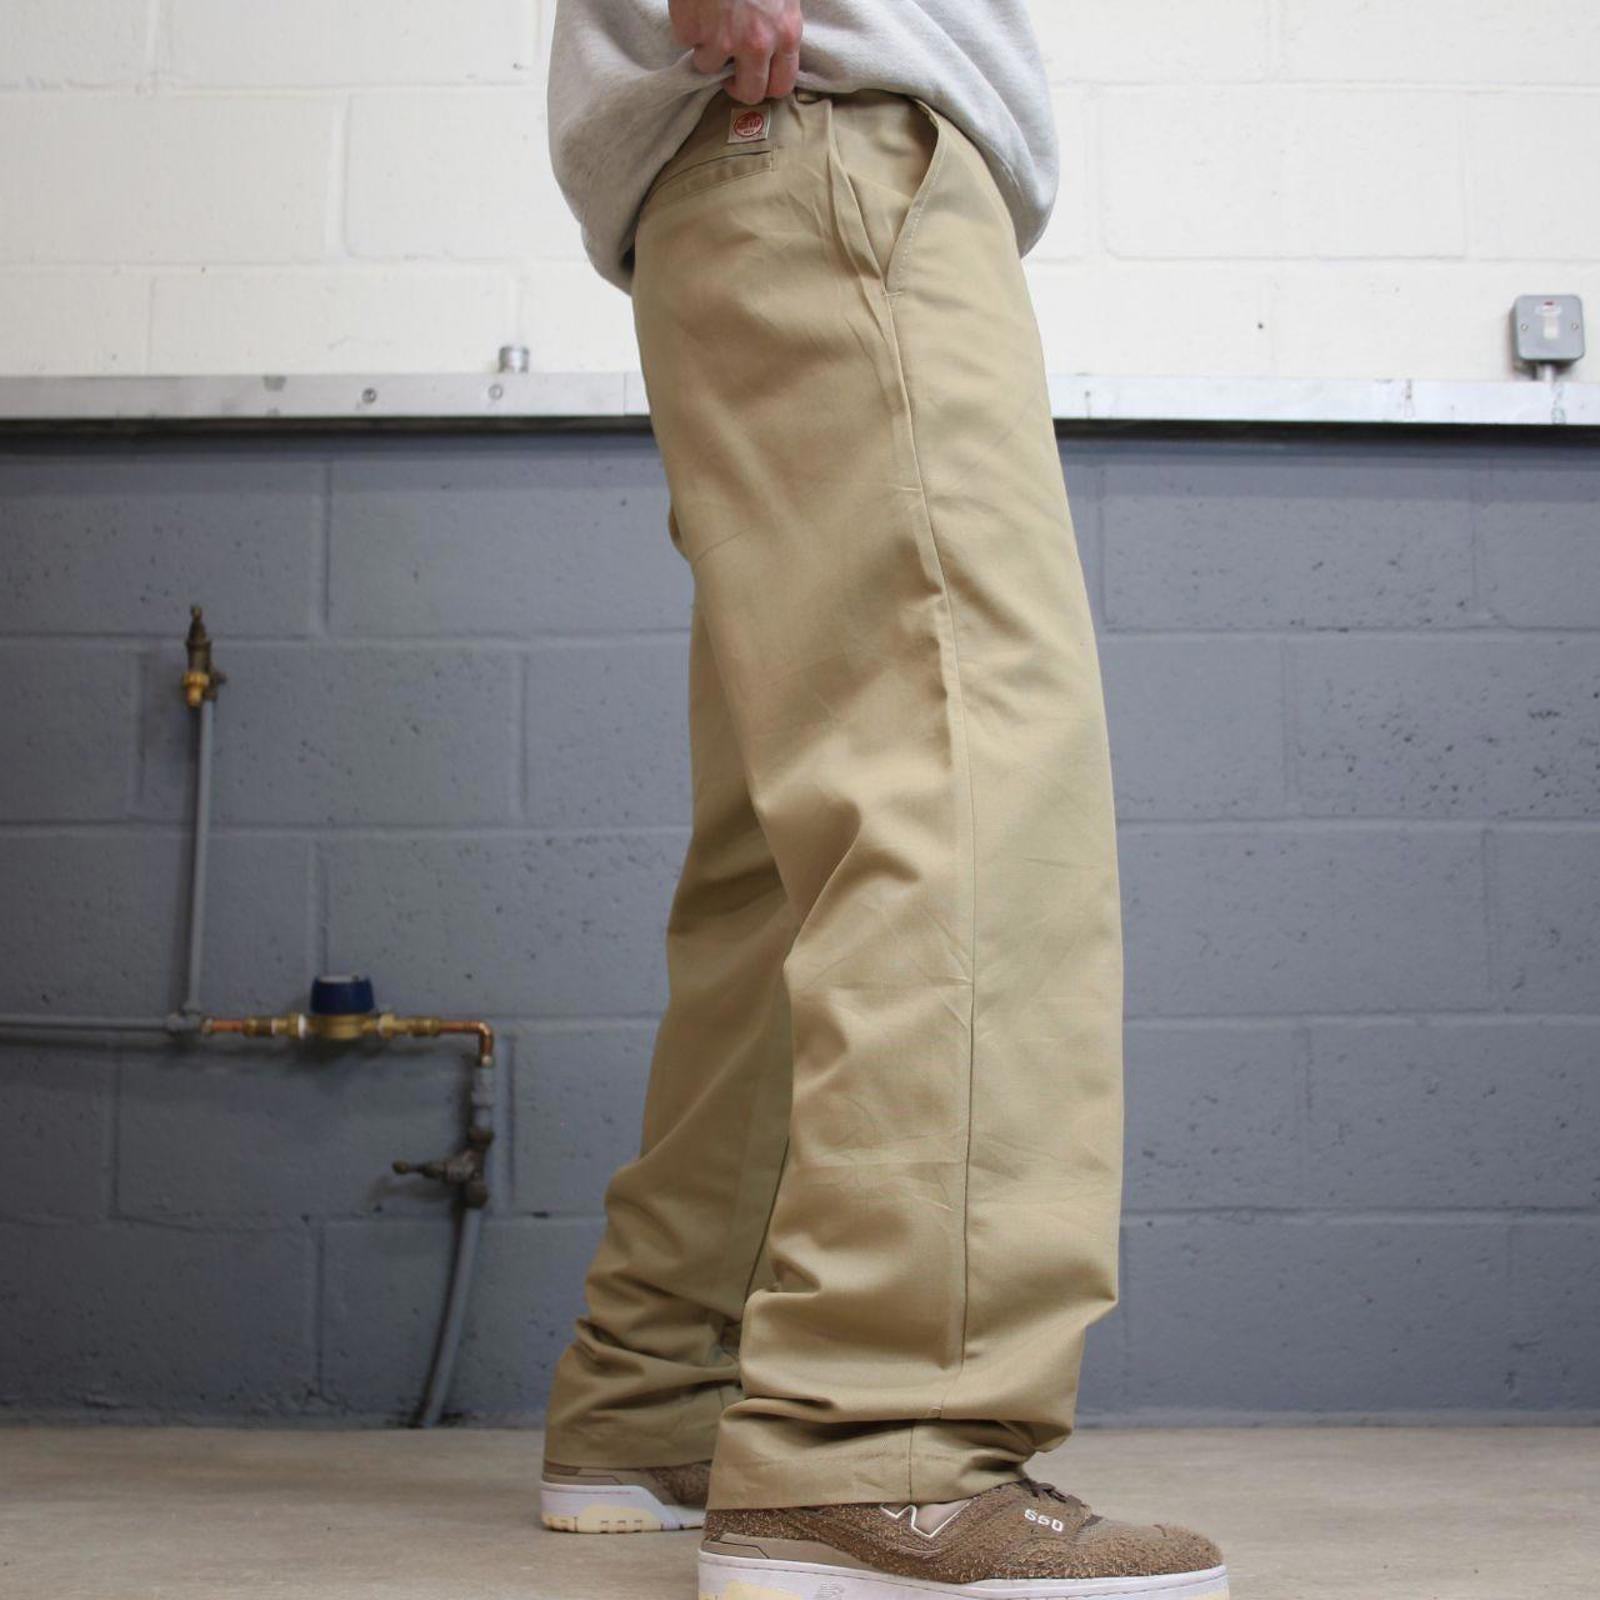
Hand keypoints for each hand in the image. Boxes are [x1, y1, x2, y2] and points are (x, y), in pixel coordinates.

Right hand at [669, 0, 802, 103]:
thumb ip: (781, 24)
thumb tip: (775, 52)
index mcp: (786, 33)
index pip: (781, 85)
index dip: (766, 87)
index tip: (754, 78)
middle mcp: (757, 44)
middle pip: (749, 93)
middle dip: (737, 85)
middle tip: (727, 71)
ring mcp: (721, 39)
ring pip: (709, 66)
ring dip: (706, 48)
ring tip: (708, 20)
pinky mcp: (691, 29)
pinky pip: (686, 40)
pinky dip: (687, 26)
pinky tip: (694, 5)